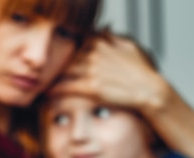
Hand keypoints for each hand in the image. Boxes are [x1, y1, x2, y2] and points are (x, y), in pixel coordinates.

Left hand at [50, 34, 167, 113]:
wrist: (149, 90)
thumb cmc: (142, 71)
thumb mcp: (129, 45)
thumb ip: (112, 37)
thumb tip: (104, 28)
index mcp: (101, 42)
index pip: (76, 43)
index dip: (67, 51)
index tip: (59, 55)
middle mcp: (94, 54)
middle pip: (68, 58)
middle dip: (57, 64)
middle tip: (45, 70)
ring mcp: (91, 70)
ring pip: (65, 71)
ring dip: (54, 77)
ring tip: (43, 81)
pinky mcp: (91, 87)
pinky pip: (67, 87)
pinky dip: (56, 89)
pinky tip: (49, 92)